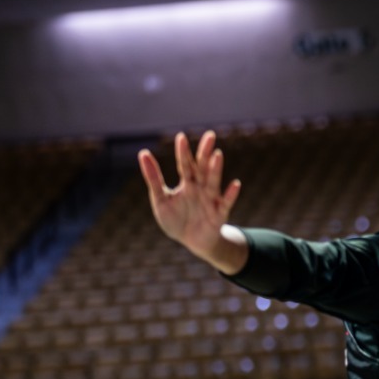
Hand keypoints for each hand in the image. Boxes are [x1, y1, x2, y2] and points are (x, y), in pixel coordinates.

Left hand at [139, 131, 246, 273]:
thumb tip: (143, 153)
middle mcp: (201, 188)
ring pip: (213, 182)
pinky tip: (235, 184)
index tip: (181, 137)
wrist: (192, 243)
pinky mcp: (219, 214)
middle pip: (203, 168)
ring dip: (215, 170)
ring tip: (217, 155)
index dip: (183, 152)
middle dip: (205, 152)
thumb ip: (153, 178)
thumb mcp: (160, 199)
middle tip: (210, 135)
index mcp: (188, 183)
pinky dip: (231, 194)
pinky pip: (226, 203)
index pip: (185, 164)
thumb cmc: (176, 219)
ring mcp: (211, 200)